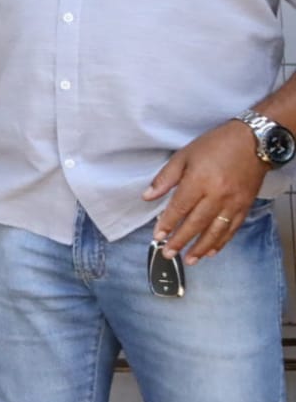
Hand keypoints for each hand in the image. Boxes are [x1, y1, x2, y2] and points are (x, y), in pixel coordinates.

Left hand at [145, 120, 267, 264]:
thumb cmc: (216, 145)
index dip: (167, 223)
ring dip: (200, 248)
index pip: (180, 207)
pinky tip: (211, 251)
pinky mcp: (245, 206)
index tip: (158, 235)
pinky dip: (221, 242)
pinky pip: (232, 229)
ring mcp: (233, 202)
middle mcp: (217, 195)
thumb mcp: (184, 155)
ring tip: (188, 259)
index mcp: (199, 180)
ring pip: (215, 231)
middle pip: (196, 223)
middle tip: (168, 253)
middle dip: (180, 241)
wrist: (253, 141)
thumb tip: (148, 196)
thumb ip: (165, 178)